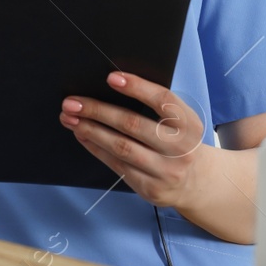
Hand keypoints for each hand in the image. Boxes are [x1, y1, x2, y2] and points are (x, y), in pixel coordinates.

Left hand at [60, 71, 208, 209]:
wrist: (195, 182)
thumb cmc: (179, 142)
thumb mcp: (180, 122)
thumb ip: (156, 106)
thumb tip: (113, 85)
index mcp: (189, 124)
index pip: (163, 100)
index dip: (137, 87)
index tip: (111, 77)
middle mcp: (179, 148)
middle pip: (133, 125)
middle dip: (98, 111)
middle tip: (72, 102)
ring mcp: (165, 170)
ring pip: (121, 147)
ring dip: (91, 130)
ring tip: (70, 118)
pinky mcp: (150, 188)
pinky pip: (116, 165)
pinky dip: (95, 148)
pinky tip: (82, 135)